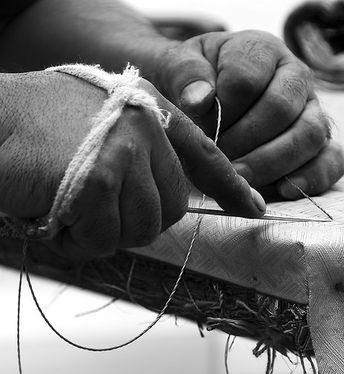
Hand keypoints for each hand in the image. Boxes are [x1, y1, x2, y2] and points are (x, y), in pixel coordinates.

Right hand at [0, 70, 264, 257]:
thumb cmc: (37, 132)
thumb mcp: (102, 132)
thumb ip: (143, 158)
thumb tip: (169, 204)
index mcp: (151, 111)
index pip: (206, 156)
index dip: (231, 187)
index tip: (255, 207)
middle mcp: (147, 126)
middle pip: (172, 209)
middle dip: (134, 222)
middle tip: (91, 208)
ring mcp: (127, 149)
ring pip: (143, 228)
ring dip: (103, 233)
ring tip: (68, 208)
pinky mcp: (101, 177)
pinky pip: (107, 236)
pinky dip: (79, 240)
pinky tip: (54, 215)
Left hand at [154, 30, 343, 199]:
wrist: (211, 100)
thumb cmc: (197, 84)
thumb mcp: (177, 67)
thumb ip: (184, 75)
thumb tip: (199, 100)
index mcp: (261, 50)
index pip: (247, 80)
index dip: (221, 113)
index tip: (200, 131)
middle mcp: (295, 77)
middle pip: (281, 110)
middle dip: (244, 142)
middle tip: (219, 161)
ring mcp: (313, 110)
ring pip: (310, 136)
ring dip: (271, 164)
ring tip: (241, 180)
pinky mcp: (322, 143)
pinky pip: (332, 160)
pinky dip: (313, 177)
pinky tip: (283, 190)